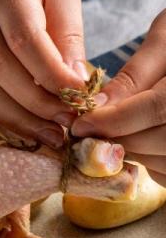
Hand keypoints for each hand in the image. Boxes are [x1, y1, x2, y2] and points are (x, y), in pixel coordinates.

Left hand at [71, 9, 165, 185]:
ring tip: (118, 133)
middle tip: (90, 133)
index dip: (113, 120)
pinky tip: (144, 141)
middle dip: (117, 138)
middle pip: (159, 140)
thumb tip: (96, 106)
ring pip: (164, 163)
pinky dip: (150, 163)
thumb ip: (135, 74)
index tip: (80, 124)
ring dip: (133, 153)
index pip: (156, 108)